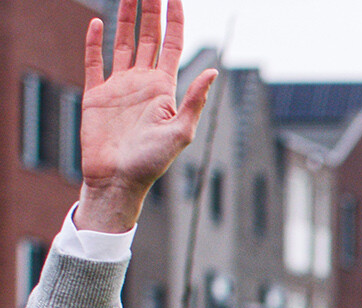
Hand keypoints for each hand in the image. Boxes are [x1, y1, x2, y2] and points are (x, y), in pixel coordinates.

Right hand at [76, 0, 216, 232]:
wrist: (118, 181)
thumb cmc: (151, 164)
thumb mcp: (180, 133)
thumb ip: (194, 101)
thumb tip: (213, 71)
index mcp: (163, 89)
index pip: (171, 44)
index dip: (175, 19)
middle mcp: (142, 83)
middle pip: (148, 37)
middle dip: (150, 8)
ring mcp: (118, 87)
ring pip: (123, 42)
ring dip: (125, 17)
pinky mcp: (96, 95)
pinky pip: (94, 62)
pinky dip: (94, 42)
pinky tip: (97, 23)